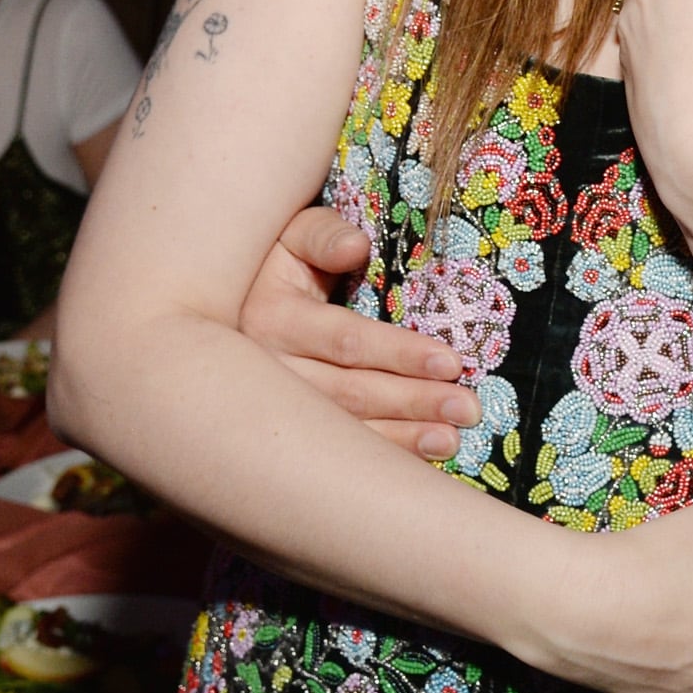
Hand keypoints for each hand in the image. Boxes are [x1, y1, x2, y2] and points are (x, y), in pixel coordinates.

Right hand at [237, 208, 477, 457]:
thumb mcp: (293, 234)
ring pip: (344, 427)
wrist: (225, 298)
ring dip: (402, 437)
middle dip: (414, 402)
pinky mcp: (284, 426)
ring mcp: (273, 405)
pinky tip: (420, 457)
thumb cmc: (274, 260)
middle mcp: (268, 370)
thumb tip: (356, 247)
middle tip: (467, 407)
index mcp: (273, 318)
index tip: (451, 362)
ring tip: (451, 439)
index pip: (346, 341)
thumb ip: (324, 236)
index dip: (399, 354)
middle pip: (351, 393)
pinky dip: (381, 453)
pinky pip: (334, 448)